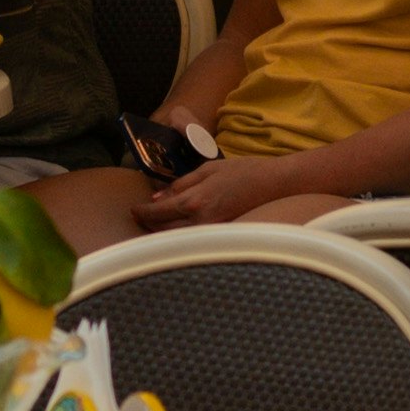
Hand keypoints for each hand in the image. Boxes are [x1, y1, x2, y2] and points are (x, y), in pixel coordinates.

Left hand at [140, 147, 326, 227]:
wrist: (276, 185)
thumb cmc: (244, 172)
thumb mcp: (209, 169)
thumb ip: (182, 183)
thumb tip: (158, 197)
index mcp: (195, 201)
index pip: (158, 213)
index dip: (142, 213)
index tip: (133, 210)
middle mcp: (201, 222)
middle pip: (164, 232)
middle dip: (149, 226)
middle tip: (140, 218)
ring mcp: (213, 233)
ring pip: (178, 240)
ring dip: (164, 233)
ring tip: (156, 226)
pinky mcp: (222, 238)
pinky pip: (195, 241)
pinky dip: (183, 237)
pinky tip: (180, 230)